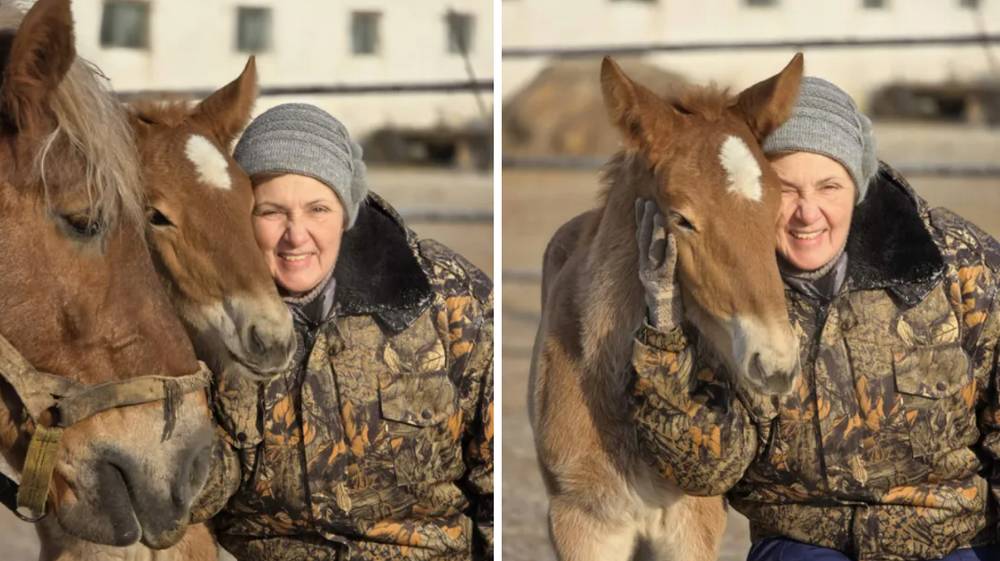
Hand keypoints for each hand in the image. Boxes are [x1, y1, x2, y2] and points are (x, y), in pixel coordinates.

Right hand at [635, 199, 682, 328]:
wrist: (661, 324)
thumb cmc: (663, 300)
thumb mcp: (659, 277)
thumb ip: (659, 261)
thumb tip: (666, 242)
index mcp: (645, 264)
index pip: (641, 237)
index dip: (640, 219)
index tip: (640, 202)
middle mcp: (647, 268)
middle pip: (644, 240)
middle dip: (645, 220)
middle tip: (646, 202)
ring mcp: (655, 276)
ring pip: (654, 250)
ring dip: (655, 232)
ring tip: (657, 215)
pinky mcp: (665, 285)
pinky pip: (668, 265)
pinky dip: (670, 251)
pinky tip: (673, 238)